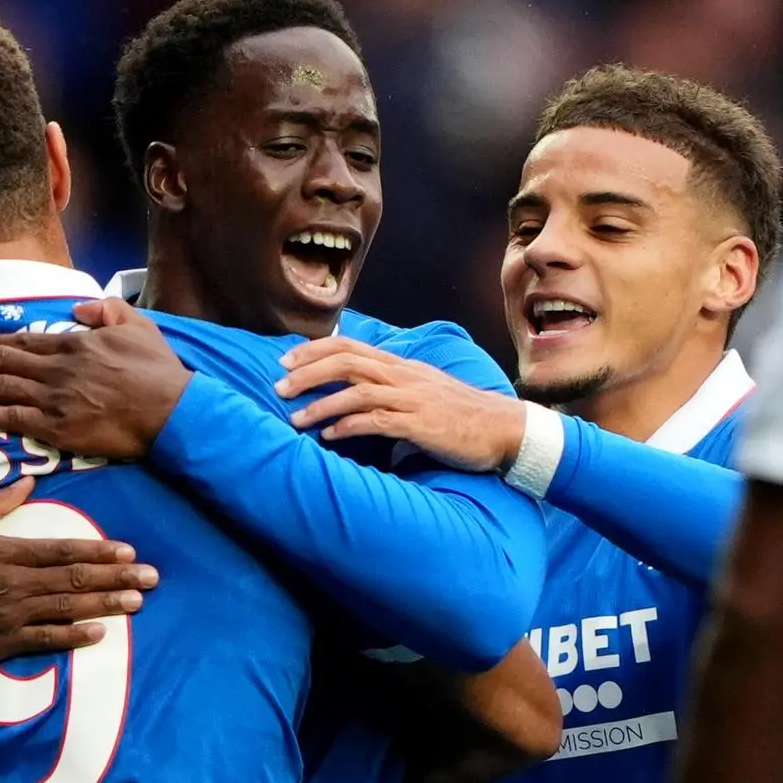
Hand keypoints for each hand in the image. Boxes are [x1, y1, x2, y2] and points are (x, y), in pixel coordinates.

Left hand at [0, 298, 191, 458]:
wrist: (169, 411)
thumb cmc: (157, 370)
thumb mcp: (137, 325)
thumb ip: (106, 310)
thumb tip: (78, 307)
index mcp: (74, 344)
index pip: (24, 341)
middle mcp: (56, 369)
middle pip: (2, 361)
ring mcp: (54, 399)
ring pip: (1, 388)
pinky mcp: (58, 429)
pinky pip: (14, 419)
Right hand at [0, 476, 159, 659]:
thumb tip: (30, 478)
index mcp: (6, 551)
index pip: (62, 549)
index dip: (99, 550)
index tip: (128, 551)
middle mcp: (14, 583)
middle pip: (74, 578)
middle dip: (116, 578)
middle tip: (151, 578)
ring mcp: (8, 615)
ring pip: (66, 607)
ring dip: (105, 604)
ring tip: (136, 602)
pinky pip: (43, 640)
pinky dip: (72, 636)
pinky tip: (99, 633)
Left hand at [275, 337, 526, 472]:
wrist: (504, 429)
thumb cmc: (460, 414)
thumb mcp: (422, 391)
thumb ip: (390, 388)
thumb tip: (354, 394)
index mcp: (401, 366)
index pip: (350, 346)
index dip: (314, 350)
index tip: (285, 361)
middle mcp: (404, 376)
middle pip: (347, 362)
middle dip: (308, 373)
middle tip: (278, 387)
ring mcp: (412, 399)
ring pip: (357, 392)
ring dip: (321, 404)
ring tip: (295, 418)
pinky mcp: (420, 425)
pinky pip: (377, 422)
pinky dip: (348, 427)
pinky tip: (329, 436)